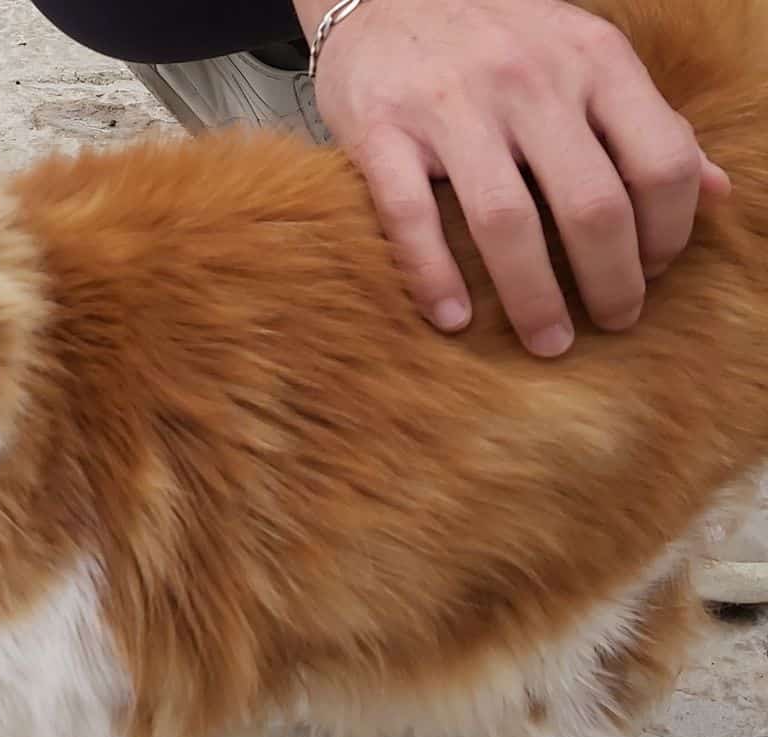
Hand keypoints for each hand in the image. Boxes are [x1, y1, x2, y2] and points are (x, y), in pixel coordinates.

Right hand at [297, 0, 730, 355]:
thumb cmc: (494, 36)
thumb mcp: (583, 58)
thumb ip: (645, 122)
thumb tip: (716, 192)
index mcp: (593, 61)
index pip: (660, 161)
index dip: (669, 232)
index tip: (653, 271)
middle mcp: (528, 80)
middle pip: (591, 204)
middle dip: (611, 281)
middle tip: (612, 323)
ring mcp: (450, 106)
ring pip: (506, 221)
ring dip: (533, 297)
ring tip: (548, 341)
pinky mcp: (381, 130)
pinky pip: (411, 218)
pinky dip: (434, 276)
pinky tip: (453, 319)